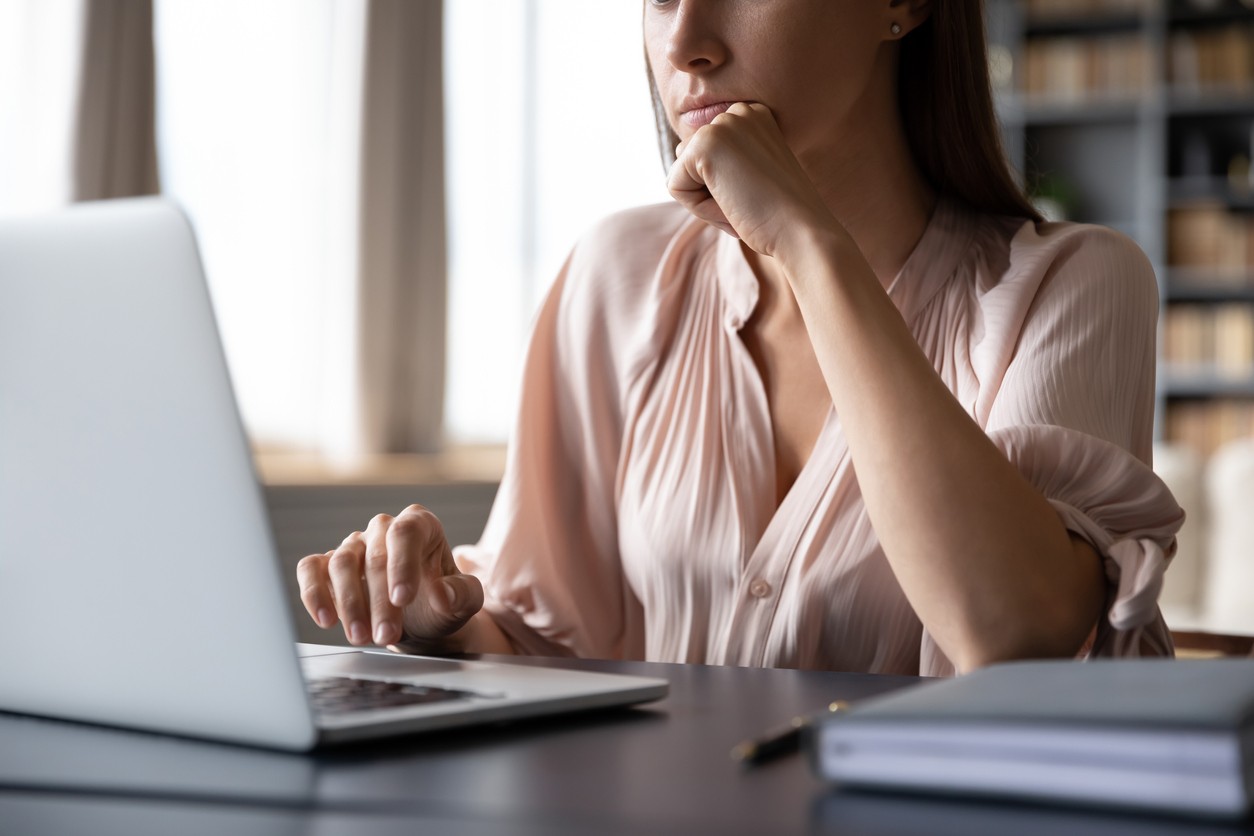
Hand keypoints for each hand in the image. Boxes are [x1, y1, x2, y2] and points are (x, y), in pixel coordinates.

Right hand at [296, 504, 483, 648]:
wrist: (422, 622)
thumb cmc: (443, 603)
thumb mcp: (465, 602)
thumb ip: (462, 595)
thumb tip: (441, 595)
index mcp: (420, 525)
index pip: (406, 532)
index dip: (402, 564)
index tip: (402, 599)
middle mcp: (384, 529)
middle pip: (374, 556)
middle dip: (379, 602)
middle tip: (385, 636)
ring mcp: (355, 545)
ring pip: (341, 564)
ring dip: (350, 605)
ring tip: (361, 638)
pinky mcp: (328, 565)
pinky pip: (311, 569)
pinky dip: (313, 592)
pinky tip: (325, 619)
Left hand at [666, 102, 835, 257]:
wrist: (802, 231)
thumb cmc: (780, 215)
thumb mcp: (752, 176)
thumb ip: (723, 159)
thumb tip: (679, 148)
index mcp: (754, 115)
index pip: (707, 153)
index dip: (725, 186)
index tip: (759, 194)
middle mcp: (738, 111)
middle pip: (690, 160)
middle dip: (711, 193)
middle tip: (751, 202)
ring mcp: (721, 125)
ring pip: (681, 173)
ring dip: (705, 201)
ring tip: (743, 203)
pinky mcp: (703, 145)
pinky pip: (674, 187)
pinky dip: (698, 209)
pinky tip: (732, 206)